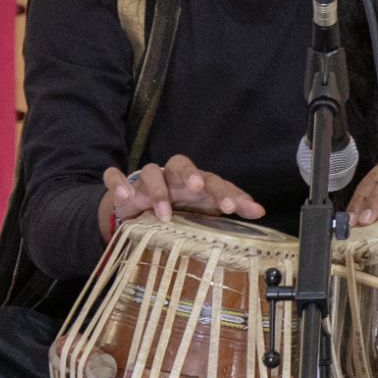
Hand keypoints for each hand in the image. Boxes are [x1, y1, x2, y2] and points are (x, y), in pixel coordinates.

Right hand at [100, 155, 265, 230]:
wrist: (136, 213)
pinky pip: (117, 178)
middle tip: (197, 187)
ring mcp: (146, 181)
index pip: (212, 180)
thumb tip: (261, 212)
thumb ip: (229, 208)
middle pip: (181, 164)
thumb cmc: (178, 211)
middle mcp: (172, 178)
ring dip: (158, 190)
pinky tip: (126, 198)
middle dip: (190, 174)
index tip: (234, 208)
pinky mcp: (124, 188)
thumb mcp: (203, 212)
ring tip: (164, 213)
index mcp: (194, 184)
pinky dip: (119, 184)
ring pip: (151, 172)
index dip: (224, 191)